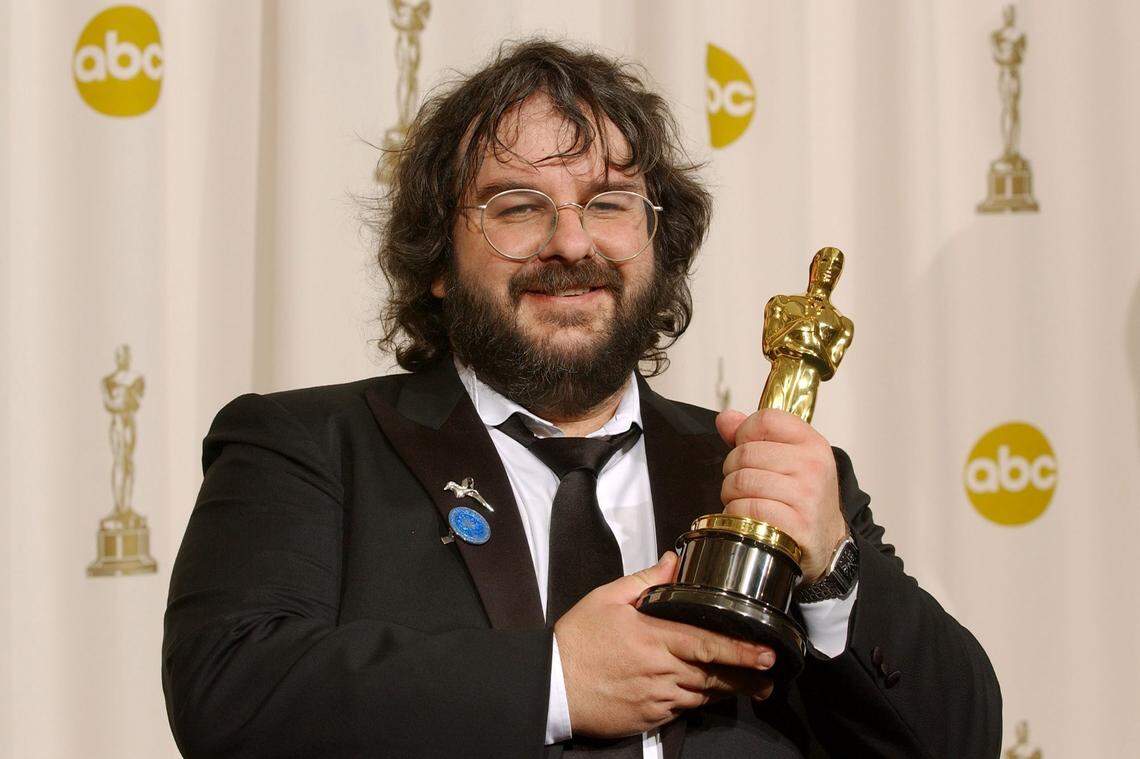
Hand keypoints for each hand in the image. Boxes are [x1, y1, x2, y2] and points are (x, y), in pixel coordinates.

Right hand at [554, 552, 775, 738]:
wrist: (552, 684)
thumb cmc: (578, 639)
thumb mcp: (607, 598)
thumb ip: (646, 579)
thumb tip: (674, 560)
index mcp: (653, 637)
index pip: (707, 643)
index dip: (740, 649)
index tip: (765, 652)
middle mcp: (661, 670)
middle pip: (714, 674)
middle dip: (746, 675)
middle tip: (771, 675)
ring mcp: (657, 697)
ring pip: (703, 695)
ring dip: (728, 690)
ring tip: (752, 687)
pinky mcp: (650, 717)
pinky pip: (683, 709)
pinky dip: (699, 701)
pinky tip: (708, 695)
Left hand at [715, 407, 846, 582]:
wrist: (827, 539)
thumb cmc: (803, 496)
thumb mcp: (788, 458)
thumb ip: (754, 436)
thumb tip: (726, 418)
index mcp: (811, 443)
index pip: (765, 419)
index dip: (744, 432)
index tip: (746, 447)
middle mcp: (812, 466)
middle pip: (745, 453)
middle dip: (732, 470)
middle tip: (742, 484)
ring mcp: (806, 495)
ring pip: (741, 482)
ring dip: (731, 495)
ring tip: (744, 501)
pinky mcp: (796, 525)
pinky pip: (747, 510)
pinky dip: (737, 515)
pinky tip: (748, 518)